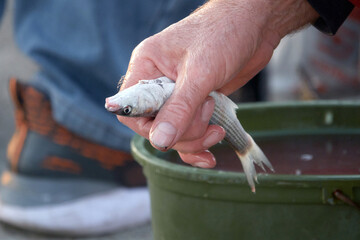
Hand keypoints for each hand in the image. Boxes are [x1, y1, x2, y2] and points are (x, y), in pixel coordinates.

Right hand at [117, 0, 317, 167]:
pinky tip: (209, 154)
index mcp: (147, 66)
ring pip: (174, 133)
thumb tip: (160, 141)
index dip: (149, 127)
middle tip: (207, 118)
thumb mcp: (200, 72)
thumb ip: (180, 108)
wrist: (254, 23)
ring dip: (195, 139)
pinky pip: (190, 132)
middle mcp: (158, 82)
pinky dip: (199, 144)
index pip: (131, 109)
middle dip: (183, 134)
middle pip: (155, 127)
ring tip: (217, 129)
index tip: (172, 132)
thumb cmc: (223, 34)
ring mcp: (178, 94)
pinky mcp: (196, 102)